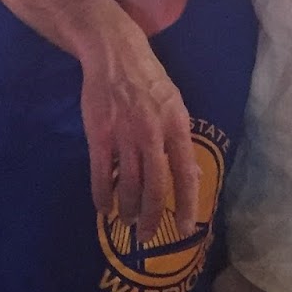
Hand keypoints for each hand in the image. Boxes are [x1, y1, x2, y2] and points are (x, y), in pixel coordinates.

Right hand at [75, 0, 197, 239]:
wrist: (115, 54)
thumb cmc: (149, 80)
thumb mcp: (175, 105)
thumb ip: (180, 141)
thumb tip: (192, 176)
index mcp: (177, 125)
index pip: (186, 174)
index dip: (187, 204)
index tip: (186, 228)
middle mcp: (153, 133)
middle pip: (156, 187)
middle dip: (154, 218)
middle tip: (149, 237)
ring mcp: (125, 134)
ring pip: (129, 184)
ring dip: (129, 210)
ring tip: (128, 223)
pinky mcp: (99, 134)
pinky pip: (102, 173)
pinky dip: (103, 195)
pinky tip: (104, 209)